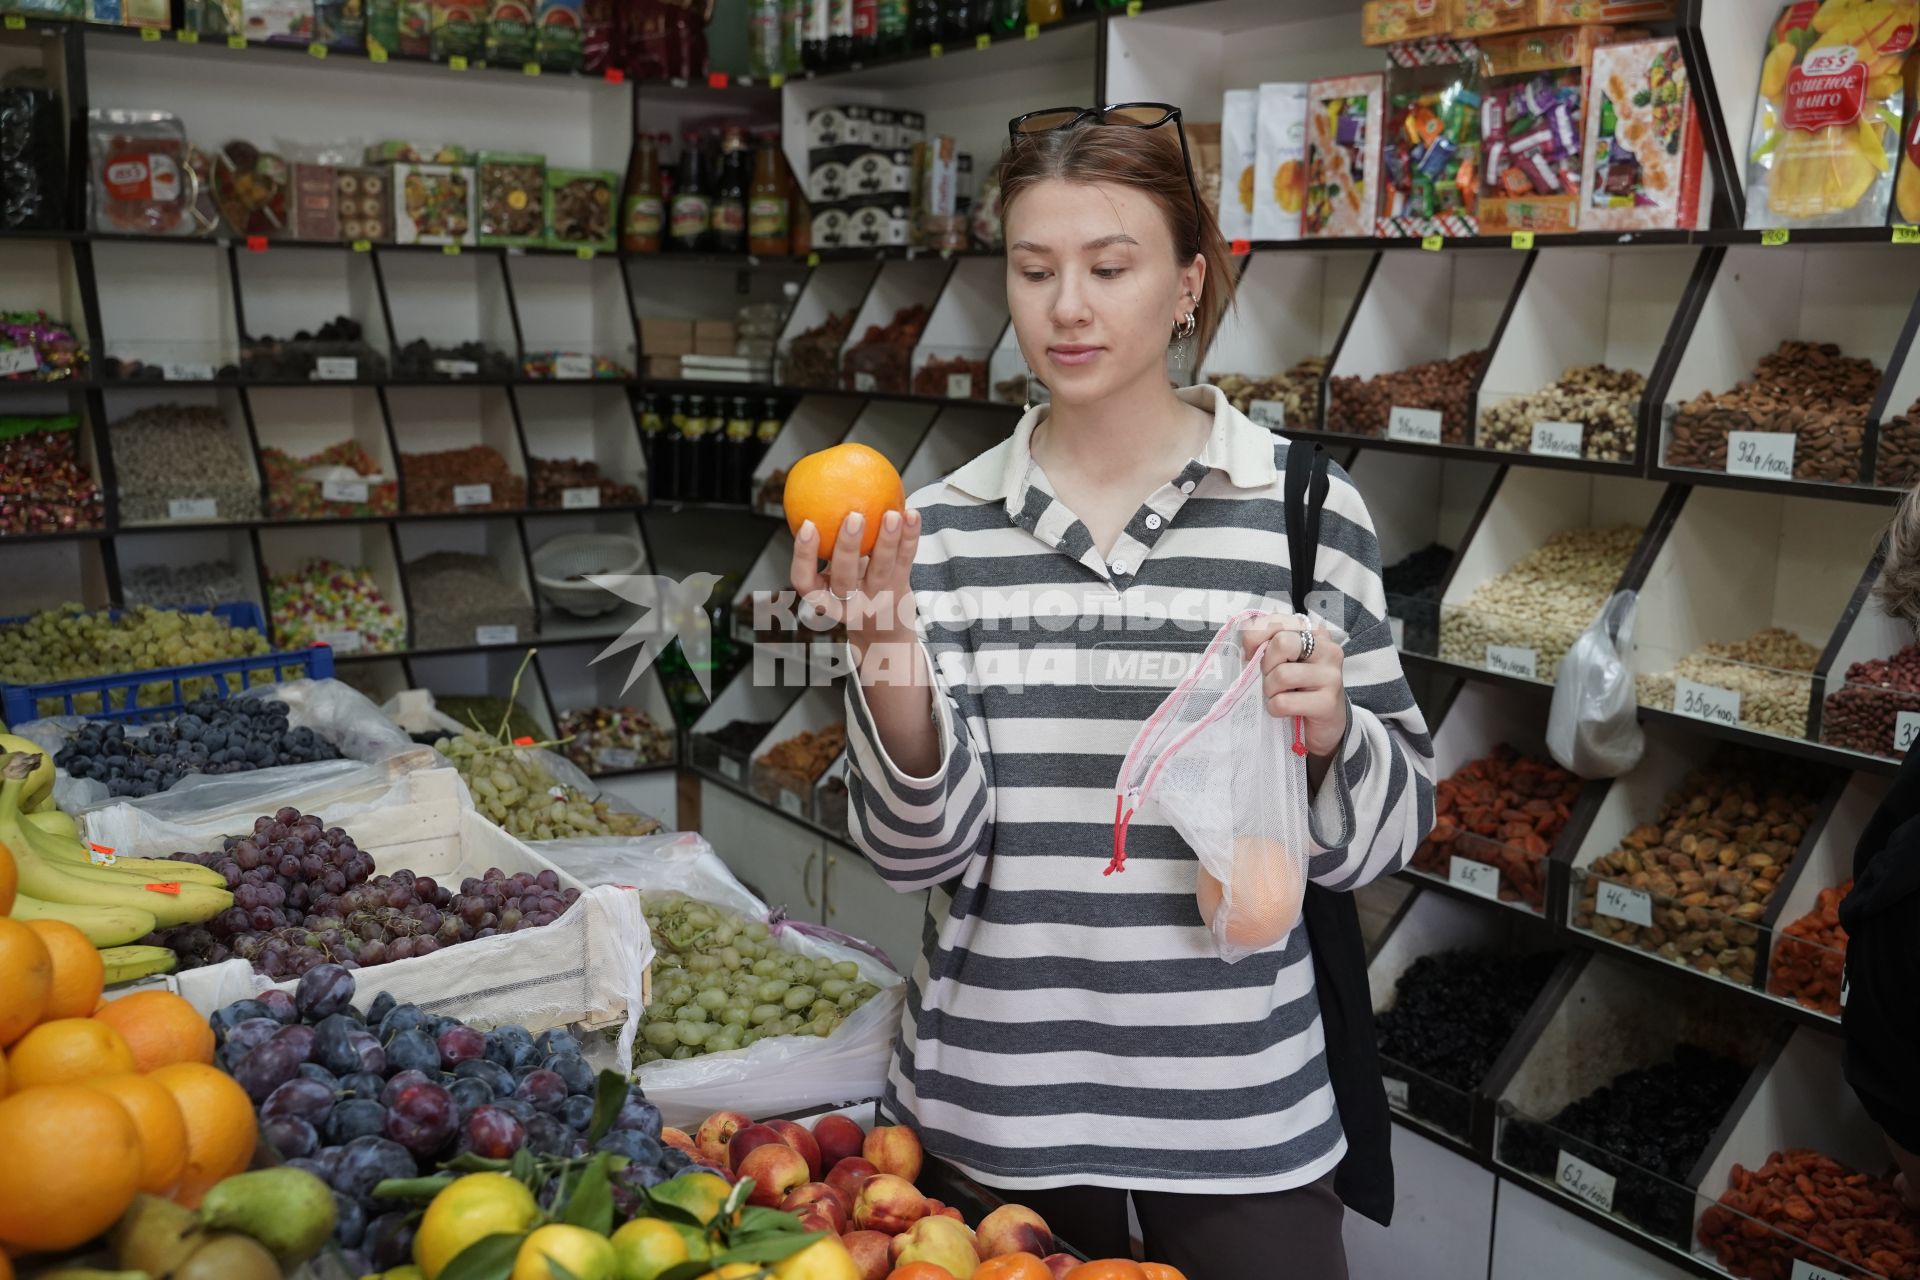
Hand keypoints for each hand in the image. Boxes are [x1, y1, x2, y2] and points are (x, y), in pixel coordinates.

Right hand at [788, 508, 921, 659]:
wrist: (885, 633)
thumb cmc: (852, 591)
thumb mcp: (833, 578)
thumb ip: (825, 548)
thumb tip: (817, 497)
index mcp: (824, 599)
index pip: (804, 582)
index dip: (803, 556)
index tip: (808, 524)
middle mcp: (848, 604)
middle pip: (844, 578)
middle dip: (848, 547)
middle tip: (853, 517)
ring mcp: (876, 600)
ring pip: (880, 569)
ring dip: (887, 540)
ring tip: (891, 514)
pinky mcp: (900, 591)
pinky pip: (905, 561)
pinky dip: (910, 536)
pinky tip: (912, 514)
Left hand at [1240, 613, 1347, 759]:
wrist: (1323, 725)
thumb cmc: (1297, 688)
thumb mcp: (1281, 661)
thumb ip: (1265, 645)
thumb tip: (1246, 650)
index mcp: (1314, 633)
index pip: (1276, 621)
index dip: (1254, 638)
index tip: (1252, 655)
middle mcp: (1328, 649)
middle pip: (1281, 642)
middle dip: (1266, 665)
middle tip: (1271, 678)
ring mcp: (1331, 675)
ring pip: (1281, 675)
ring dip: (1270, 690)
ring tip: (1279, 695)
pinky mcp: (1328, 703)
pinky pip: (1283, 702)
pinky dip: (1275, 709)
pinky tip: (1285, 711)